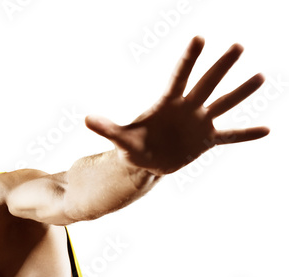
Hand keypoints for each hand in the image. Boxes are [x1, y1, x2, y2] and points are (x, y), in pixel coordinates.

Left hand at [86, 36, 268, 175]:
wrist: (146, 161)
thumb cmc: (133, 144)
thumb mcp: (121, 138)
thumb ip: (107, 128)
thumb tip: (86, 119)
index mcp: (167, 103)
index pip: (179, 76)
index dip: (189, 59)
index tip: (199, 38)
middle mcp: (187, 107)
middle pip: (207, 84)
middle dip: (221, 67)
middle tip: (238, 46)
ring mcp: (199, 122)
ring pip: (224, 104)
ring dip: (241, 92)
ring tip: (261, 77)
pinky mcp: (206, 140)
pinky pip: (230, 136)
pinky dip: (246, 134)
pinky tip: (267, 130)